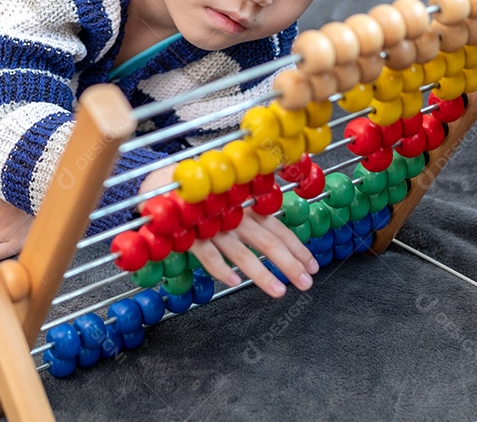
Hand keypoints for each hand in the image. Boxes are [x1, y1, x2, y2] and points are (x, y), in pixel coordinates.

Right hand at [138, 166, 317, 298]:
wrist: (164, 183)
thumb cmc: (201, 196)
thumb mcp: (231, 200)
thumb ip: (250, 212)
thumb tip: (274, 230)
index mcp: (247, 207)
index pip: (278, 229)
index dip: (297, 247)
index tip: (312, 265)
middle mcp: (235, 216)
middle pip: (267, 241)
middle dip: (289, 263)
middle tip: (306, 283)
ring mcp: (214, 226)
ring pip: (241, 252)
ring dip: (261, 273)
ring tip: (279, 292)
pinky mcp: (191, 234)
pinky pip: (208, 254)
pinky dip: (220, 268)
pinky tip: (233, 283)